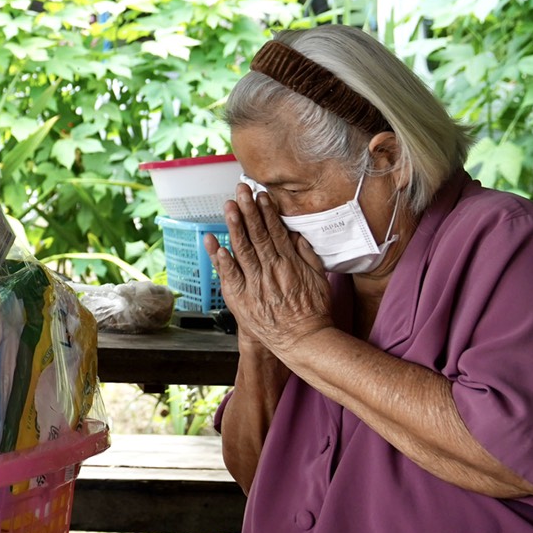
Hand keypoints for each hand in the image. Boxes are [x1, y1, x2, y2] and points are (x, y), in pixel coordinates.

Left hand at [206, 183, 332, 357]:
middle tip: (241, 191)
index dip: (266, 212)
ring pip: (242, 250)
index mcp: (290, 263)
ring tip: (228, 207)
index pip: (275, 231)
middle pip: (257, 235)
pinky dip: (221, 260)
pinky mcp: (242, 299)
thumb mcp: (319, 278)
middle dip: (248, 210)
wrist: (304, 341)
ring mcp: (255, 284)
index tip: (260, 195)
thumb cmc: (313, 311)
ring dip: (234, 227)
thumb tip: (296, 233)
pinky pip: (229, 276)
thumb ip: (307, 254)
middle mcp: (271, 270)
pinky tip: (213, 243)